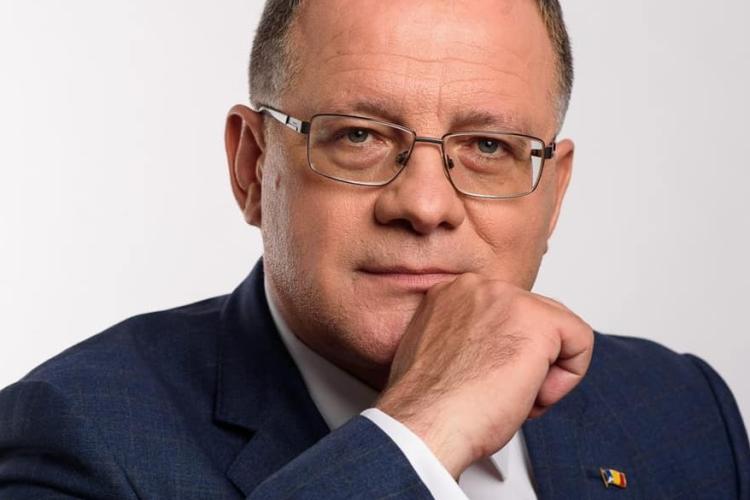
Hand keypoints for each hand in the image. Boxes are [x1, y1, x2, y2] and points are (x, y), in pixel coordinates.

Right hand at [375, 273, 592, 478]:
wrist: (425, 424)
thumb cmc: (430, 403)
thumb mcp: (443, 351)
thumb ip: (468, 335)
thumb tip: (497, 345)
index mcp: (453, 291)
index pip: (508, 313)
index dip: (508, 353)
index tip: (487, 377)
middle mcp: (479, 287)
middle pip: (536, 317)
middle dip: (530, 360)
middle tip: (504, 391)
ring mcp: (508, 299)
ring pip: (558, 330)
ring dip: (545, 370)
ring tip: (514, 394)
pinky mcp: (537, 321)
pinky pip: (581, 341)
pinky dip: (568, 377)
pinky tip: (534, 394)